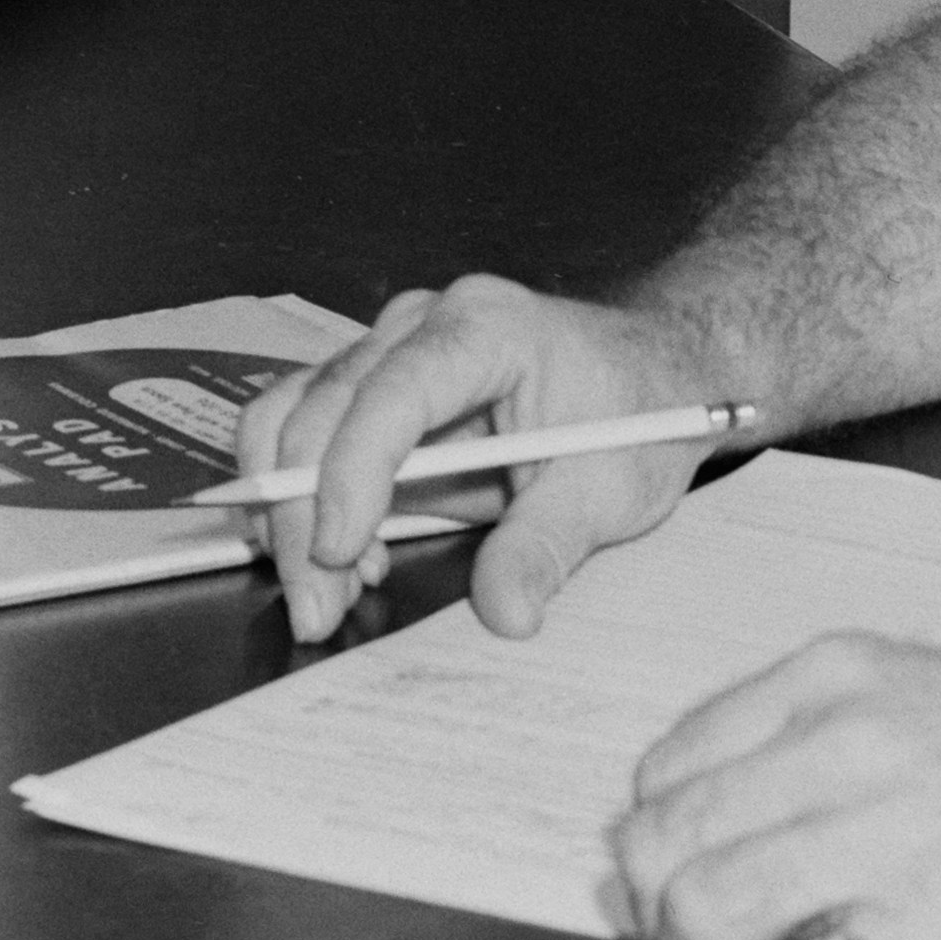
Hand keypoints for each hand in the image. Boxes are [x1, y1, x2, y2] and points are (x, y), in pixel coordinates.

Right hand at [239, 273, 726, 647]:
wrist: (651, 377)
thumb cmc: (636, 413)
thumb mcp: (607, 489)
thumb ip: (545, 547)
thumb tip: (505, 613)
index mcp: (484, 328)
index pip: (392, 392)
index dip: (353, 472)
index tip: (340, 551)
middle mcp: (421, 326)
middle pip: (323, 410)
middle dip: (303, 516)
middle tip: (317, 606)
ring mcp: (391, 352)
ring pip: (295, 419)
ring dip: (289, 512)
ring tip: (325, 593)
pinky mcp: (377, 391)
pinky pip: (309, 436)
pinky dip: (305, 500)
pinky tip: (348, 557)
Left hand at [612, 641, 940, 939]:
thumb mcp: (919, 697)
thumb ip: (810, 745)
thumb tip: (701, 832)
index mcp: (831, 679)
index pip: (656, 777)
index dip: (669, 851)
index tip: (725, 882)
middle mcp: (845, 744)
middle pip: (654, 850)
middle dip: (675, 923)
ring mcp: (893, 835)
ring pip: (697, 918)